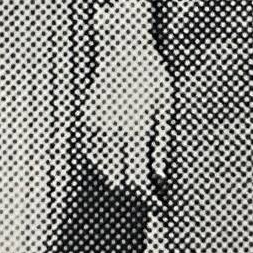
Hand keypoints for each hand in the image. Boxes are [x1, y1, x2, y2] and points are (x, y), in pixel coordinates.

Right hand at [82, 9, 171, 199]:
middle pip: (119, 182)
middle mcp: (110, 131)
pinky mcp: (86, 121)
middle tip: (155, 194)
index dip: (150, 199)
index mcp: (134, 128)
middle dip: (137, 193)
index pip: (137, 181)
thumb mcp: (166, 107)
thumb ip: (162, 145)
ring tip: (141, 173)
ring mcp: (94, 126)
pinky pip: (94, 155)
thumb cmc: (152, 75)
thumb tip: (162, 178)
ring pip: (105, 171)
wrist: (123, 47)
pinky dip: (107, 163)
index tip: (161, 206)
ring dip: (122, 178)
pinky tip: (123, 155)